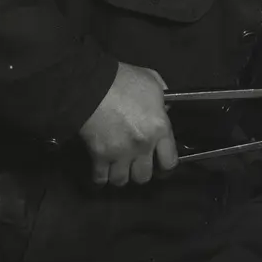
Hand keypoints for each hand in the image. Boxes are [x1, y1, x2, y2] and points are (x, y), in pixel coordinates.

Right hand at [78, 62, 178, 186]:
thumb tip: (164, 109)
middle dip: (140, 172)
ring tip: (118, 168)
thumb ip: (163, 98)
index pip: (170, 162)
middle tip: (136, 164)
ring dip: (120, 175)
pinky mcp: (99, 156)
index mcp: (159, 128)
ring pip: (122, 180)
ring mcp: (120, 153)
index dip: (165, 166)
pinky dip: (100, 178)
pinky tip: (101, 172)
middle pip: (144, 176)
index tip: (160, 164)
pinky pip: (100, 178)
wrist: (91, 86)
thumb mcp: (152, 82)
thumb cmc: (124, 81)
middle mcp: (142, 146)